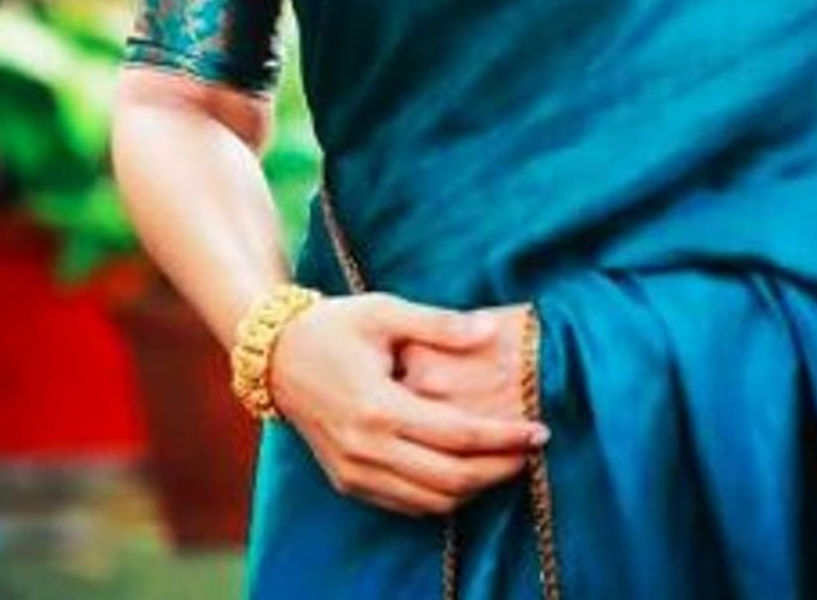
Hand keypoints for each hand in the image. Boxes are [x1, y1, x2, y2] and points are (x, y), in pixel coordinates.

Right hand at [268, 292, 548, 517]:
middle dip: (499, 469)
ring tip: (507, 463)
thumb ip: (439, 324)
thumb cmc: (337, 326)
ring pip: (430, 502)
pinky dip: (442, 497)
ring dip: (475, 489)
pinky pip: (405, 504)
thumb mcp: (385, 311)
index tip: (539, 430)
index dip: (504, 438)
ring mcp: (355, 471)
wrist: (277, 356)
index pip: (458, 436)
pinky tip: (466, 473)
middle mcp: (367, 449)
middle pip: (450, 479)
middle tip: (532, 451)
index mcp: (380, 407)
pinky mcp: (348, 481)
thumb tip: (490, 329)